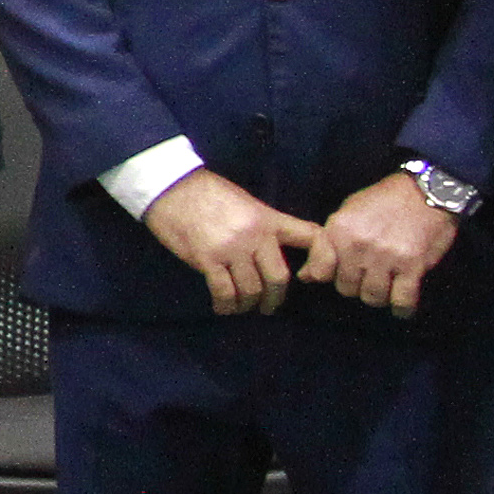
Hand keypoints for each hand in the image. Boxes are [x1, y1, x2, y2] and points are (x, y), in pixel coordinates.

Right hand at [143, 168, 316, 315]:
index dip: (322, 260)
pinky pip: (225, 291)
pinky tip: (223, 307)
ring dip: (248, 304)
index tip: (311, 278)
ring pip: (252, 289)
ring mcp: (232, 248)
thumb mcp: (246, 203)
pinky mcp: (207, 259)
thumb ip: (263, 227)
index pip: (311, 237)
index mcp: (269, 218)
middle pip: (279, 277)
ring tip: (241, 308)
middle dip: (274, 298)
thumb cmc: (207, 193)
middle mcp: (255, 235)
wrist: (171, 186)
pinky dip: (226, 305)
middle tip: (267, 306)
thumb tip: (271, 255)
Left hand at [305, 174, 455, 317]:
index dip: (331, 276)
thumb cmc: (385, 201)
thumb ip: (326, 244)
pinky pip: (401, 301)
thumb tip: (306, 276)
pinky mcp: (412, 265)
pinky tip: (402, 305)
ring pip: (372, 297)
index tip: (342, 273)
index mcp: (339, 229)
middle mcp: (358, 244)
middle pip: (346, 288)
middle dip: (357, 286)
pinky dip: (402, 308)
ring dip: (380, 297)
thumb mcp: (349, 213)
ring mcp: (385, 256)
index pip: (320, 272)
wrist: (429, 190)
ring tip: (387, 285)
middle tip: (370, 276)